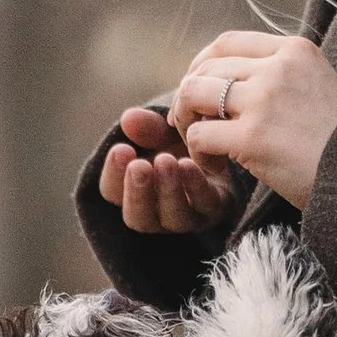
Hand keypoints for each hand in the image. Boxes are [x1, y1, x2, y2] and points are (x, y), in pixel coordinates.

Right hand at [97, 104, 235, 236]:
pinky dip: (195, 185)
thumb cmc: (185, 143)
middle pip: (138, 217)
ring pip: (171, 218)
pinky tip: (189, 165)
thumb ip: (147, 127)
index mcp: (134, 192)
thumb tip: (128, 118)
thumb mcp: (164, 132)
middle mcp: (157, 214)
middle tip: (139, 166)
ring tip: (166, 161)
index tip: (121, 149)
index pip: (112, 192)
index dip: (113, 173)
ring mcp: (187, 218)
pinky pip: (203, 205)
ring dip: (167, 189)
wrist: (224, 148)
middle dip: (137, 191)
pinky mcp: (215, 211)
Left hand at [169, 31, 336, 210]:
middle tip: (189, 122)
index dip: (201, 64)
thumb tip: (232, 79)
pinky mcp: (252, 137)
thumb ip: (282, 75)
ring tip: (198, 143)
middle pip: (206, 68)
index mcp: (294, 50)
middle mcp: (278, 68)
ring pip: (194, 94)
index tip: (197, 87)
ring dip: (186, 119)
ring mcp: (264, 101)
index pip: (227, 42)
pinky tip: (213, 164)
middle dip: (188, 95)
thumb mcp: (319, 85)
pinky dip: (197, 150)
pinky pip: (200, 135)